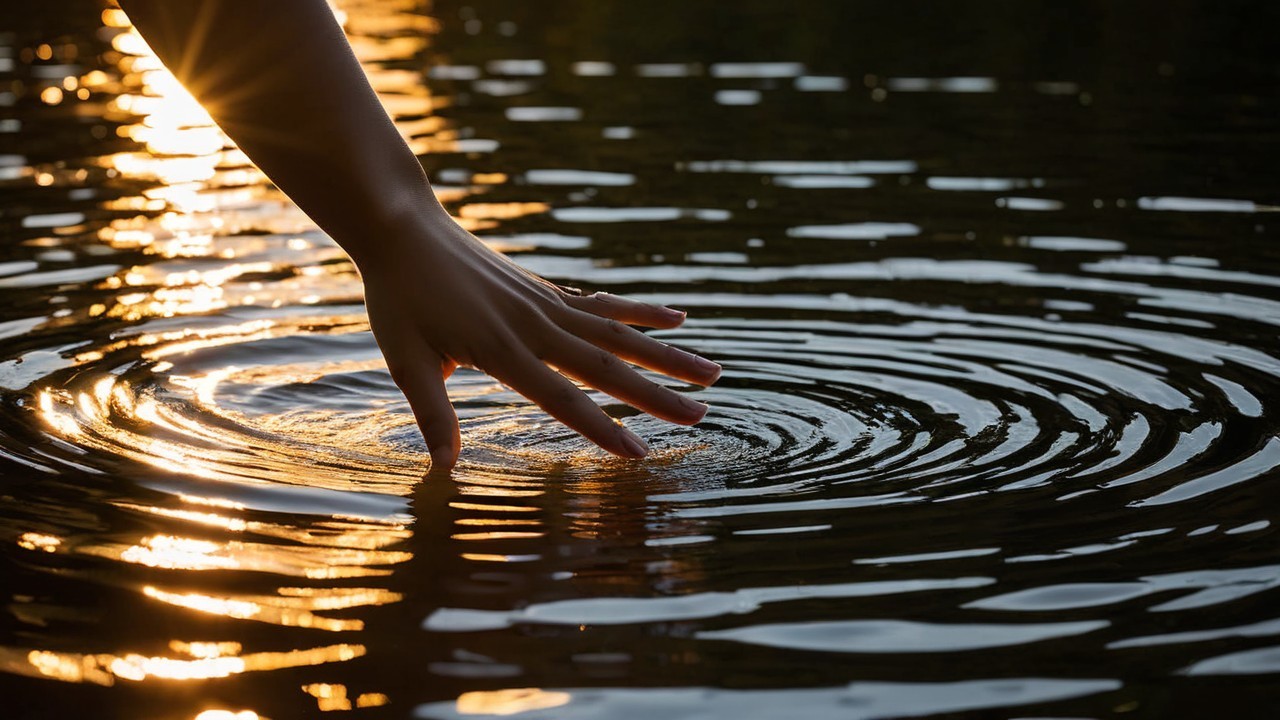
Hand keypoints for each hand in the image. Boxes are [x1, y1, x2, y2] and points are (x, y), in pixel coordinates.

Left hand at [358, 215, 721, 468]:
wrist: (403, 229)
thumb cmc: (399, 299)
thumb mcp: (406, 360)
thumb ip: (432, 412)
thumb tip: (445, 467)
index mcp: (501, 349)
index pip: (562, 397)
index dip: (602, 428)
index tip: (640, 453)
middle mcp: (535, 325)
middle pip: (607, 365)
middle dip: (657, 394)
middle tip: (701, 416)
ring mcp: (547, 304)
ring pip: (619, 333)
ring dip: (667, 355)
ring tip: (713, 373)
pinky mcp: (548, 291)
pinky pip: (604, 305)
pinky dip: (642, 312)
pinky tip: (678, 318)